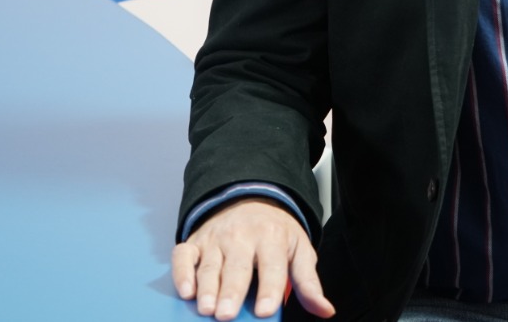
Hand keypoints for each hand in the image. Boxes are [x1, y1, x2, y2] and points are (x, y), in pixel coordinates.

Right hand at [171, 198, 334, 319]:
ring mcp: (216, 239)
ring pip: (209, 265)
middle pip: (236, 268)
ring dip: (206, 288)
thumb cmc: (275, 231)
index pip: (271, 267)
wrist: (251, 198)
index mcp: (271, 238)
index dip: (268, 289)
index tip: (264, 310)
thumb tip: (325, 310)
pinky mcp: (196, 241)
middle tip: (226, 315)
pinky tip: (185, 290)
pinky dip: (182, 272)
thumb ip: (308, 282)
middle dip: (231, 292)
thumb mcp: (299, 250)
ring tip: (206, 308)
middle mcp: (242, 237)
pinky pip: (183, 255)